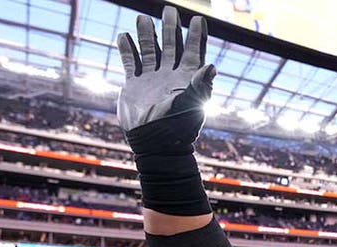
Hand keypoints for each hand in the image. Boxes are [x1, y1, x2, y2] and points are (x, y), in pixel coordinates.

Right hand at [116, 6, 214, 149]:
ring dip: (146, 34)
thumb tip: (212, 66)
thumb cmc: (175, 127)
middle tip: (169, 9)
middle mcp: (170, 75)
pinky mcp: (135, 85)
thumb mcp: (190, 105)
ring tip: (142, 18)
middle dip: (170, 28)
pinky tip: (124, 36)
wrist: (153, 144)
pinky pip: (131, 62)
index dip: (197, 36)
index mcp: (187, 79)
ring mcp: (152, 79)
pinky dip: (127, 49)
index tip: (198, 19)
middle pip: (171, 45)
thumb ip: (201, 85)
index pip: (194, 52)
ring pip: (150, 50)